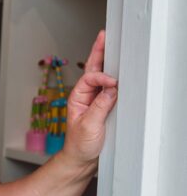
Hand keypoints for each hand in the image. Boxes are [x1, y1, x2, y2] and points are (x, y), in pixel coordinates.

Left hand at [63, 30, 117, 166]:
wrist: (81, 159)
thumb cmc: (79, 145)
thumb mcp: (89, 126)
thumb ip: (100, 107)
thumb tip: (111, 89)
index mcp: (77, 97)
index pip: (90, 79)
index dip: (102, 78)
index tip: (113, 83)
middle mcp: (85, 96)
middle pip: (92, 70)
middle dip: (98, 52)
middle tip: (104, 36)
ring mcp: (94, 100)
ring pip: (100, 76)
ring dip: (105, 60)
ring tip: (108, 43)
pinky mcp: (103, 107)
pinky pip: (108, 88)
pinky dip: (113, 76)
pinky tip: (117, 68)